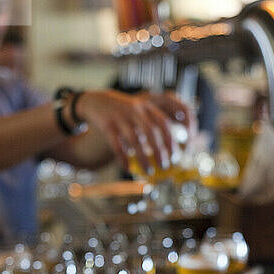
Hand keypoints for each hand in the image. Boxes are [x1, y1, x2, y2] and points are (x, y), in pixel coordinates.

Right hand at [77, 89, 191, 171]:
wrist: (97, 102)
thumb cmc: (124, 112)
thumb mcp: (141, 111)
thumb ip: (153, 123)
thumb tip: (169, 147)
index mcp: (147, 107)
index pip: (164, 123)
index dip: (171, 140)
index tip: (176, 154)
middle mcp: (136, 111)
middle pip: (151, 131)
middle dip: (160, 150)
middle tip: (165, 166)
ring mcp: (121, 117)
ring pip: (135, 140)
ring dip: (143, 158)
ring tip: (149, 171)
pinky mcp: (108, 125)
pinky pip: (117, 145)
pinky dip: (123, 158)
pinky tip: (127, 168)